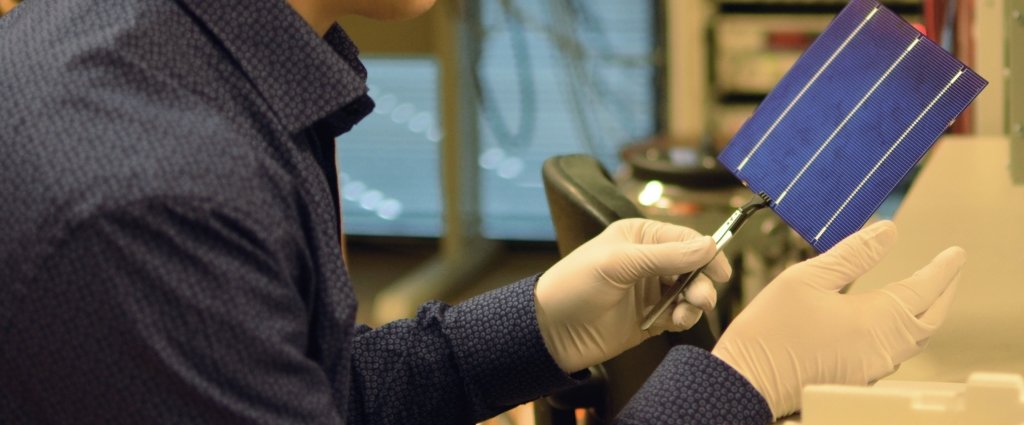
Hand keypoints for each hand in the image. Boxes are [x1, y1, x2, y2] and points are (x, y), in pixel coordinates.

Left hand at [535, 218, 730, 372]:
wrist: (552, 331)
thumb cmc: (575, 285)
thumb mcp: (618, 263)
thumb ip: (665, 255)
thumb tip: (709, 245)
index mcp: (640, 237)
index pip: (685, 239)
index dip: (706, 253)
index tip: (720, 272)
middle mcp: (648, 261)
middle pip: (694, 267)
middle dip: (702, 282)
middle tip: (701, 299)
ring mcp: (650, 290)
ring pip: (691, 292)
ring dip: (694, 303)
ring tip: (684, 314)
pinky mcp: (651, 318)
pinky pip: (680, 315)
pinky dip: (684, 319)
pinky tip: (674, 323)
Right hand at [712, 220, 963, 417]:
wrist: (746, 381)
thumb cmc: (769, 330)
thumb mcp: (806, 279)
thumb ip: (852, 255)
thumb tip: (887, 231)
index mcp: (874, 321)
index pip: (923, 290)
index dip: (942, 270)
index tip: (955, 254)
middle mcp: (881, 349)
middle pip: (928, 320)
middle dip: (942, 293)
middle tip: (948, 271)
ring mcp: (870, 369)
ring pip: (913, 340)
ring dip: (924, 314)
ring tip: (924, 293)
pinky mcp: (856, 378)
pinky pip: (893, 353)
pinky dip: (903, 331)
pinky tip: (889, 321)